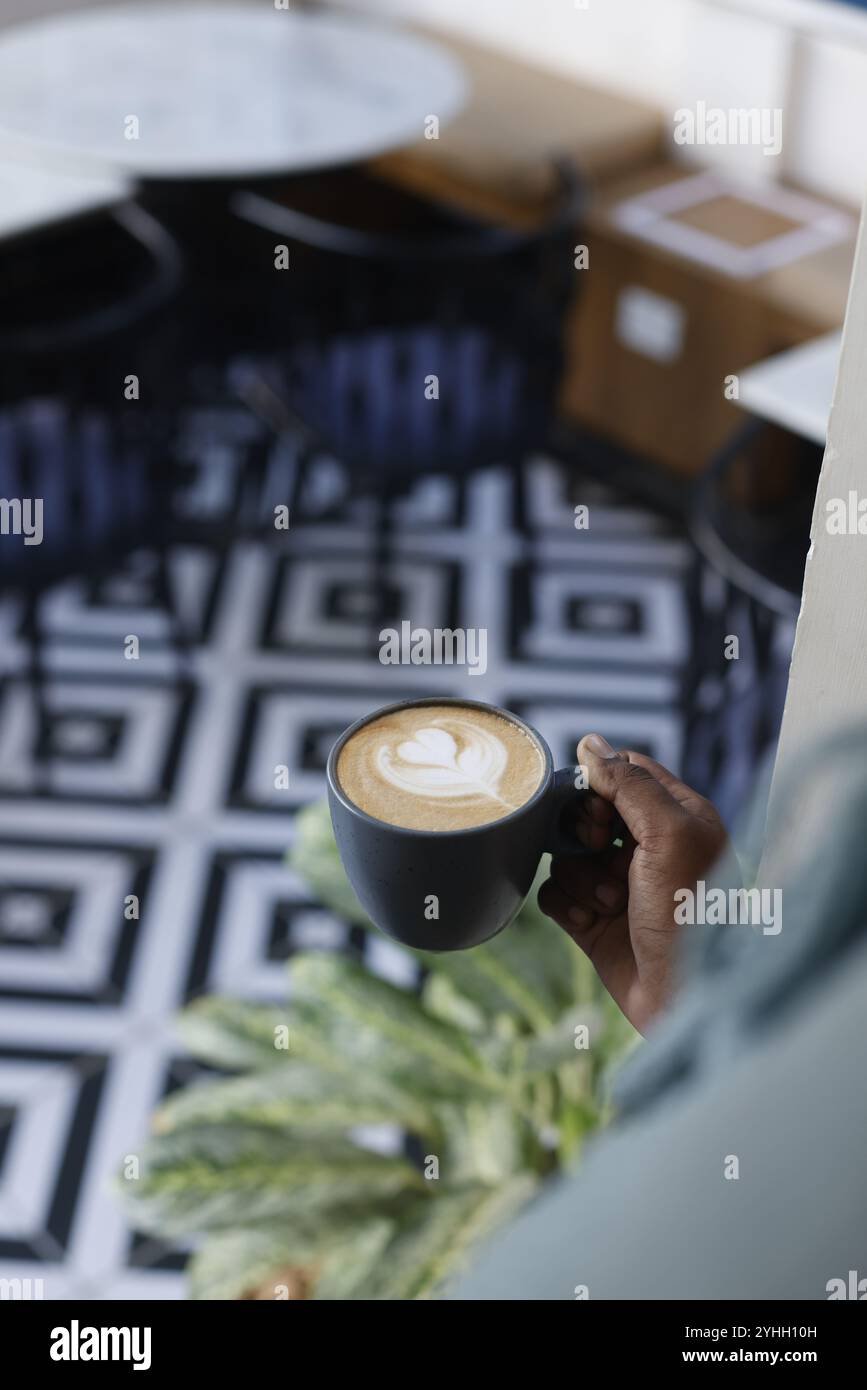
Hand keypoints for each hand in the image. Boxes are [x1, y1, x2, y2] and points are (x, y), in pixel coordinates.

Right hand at [538, 734, 728, 1033]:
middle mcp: (648, 846)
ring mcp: (619, 883)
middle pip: (587, 810)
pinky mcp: (594, 919)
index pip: (625, 772)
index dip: (599, 783)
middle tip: (600, 849)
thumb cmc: (692, 915)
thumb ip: (628, 784)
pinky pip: (556, 891)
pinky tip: (589, 920)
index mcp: (678, 817)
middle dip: (583, 830)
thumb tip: (589, 743)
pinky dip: (566, 903)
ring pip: (567, 852)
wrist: (687, 1000)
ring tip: (610, 902)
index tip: (600, 807)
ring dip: (579, 875)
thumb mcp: (669, 834)